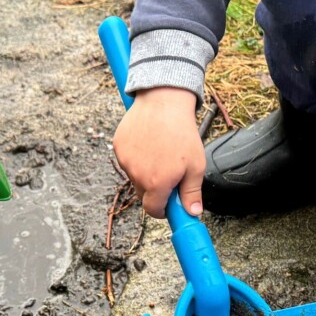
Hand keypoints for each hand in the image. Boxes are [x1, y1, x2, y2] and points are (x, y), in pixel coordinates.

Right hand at [113, 87, 204, 217]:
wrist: (164, 101)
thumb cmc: (182, 132)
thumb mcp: (196, 165)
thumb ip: (192, 193)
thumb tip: (192, 213)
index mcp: (157, 183)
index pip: (153, 210)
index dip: (163, 210)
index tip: (169, 205)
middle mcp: (137, 175)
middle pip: (144, 195)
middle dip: (156, 190)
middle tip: (170, 173)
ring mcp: (126, 160)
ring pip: (135, 177)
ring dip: (146, 173)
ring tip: (160, 153)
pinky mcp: (119, 147)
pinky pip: (127, 161)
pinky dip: (137, 158)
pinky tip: (149, 143)